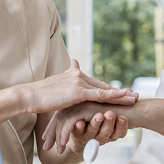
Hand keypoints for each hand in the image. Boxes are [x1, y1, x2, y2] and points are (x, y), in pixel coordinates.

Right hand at [22, 59, 137, 113]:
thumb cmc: (40, 95)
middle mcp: (78, 75)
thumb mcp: (55, 85)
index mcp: (74, 75)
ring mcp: (79, 82)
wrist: (29, 96)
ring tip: (134, 98)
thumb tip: (73, 66)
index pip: (96, 84)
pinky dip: (113, 96)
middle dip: (120, 92)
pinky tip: (123, 98)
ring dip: (121, 95)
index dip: (110, 89)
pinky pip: (99, 95)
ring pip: (104, 90)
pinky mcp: (78, 91)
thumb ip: (66, 77)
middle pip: (103, 85)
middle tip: (134, 94)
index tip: (123, 92)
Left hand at [42, 102, 129, 153]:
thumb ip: (90, 122)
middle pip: (59, 118)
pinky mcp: (85, 109)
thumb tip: (77, 128)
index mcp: (80, 103)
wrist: (132, 112)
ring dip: (57, 137)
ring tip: (54, 149)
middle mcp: (79, 102)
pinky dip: (65, 135)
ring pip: (63, 121)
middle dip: (52, 134)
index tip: (48, 141)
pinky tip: (62, 147)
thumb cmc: (117, 117)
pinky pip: (70, 124)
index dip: (55, 129)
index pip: (62, 116)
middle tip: (46, 146)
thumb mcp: (100, 121)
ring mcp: (81, 104)